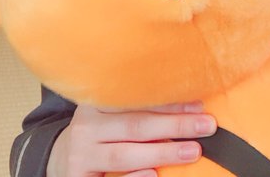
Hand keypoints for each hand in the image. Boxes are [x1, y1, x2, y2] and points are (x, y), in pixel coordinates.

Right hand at [47, 102, 216, 176]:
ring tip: (193, 151)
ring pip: (125, 154)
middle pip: (135, 125)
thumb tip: (191, 106)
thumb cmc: (102, 133)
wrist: (63, 160)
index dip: (170, 102)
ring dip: (162, 153)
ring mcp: (80, 155)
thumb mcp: (113, 114)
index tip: (199, 104)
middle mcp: (86, 127)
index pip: (137, 100)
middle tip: (207, 125)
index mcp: (97, 102)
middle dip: (175, 125)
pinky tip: (154, 175)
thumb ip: (142, 109)